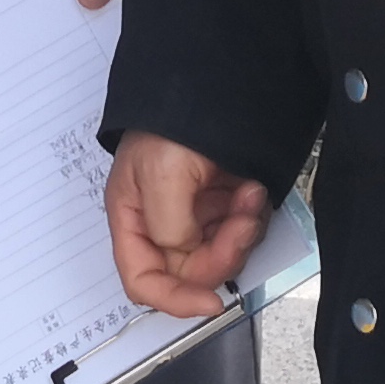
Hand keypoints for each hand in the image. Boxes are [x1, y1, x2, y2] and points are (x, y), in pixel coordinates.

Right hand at [105, 132, 269, 318]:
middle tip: (242, 219)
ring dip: (241, 231)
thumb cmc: (172, 121)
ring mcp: (194, 214)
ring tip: (248, 193)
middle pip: (191, 271)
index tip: (213, 301)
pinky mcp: (221, 203)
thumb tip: (185, 253)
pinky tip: (251, 189)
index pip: (142, 281)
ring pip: (221, 254)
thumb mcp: (161, 173)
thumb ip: (168, 226)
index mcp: (133, 219)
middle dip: (222, 252)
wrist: (212, 82)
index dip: (175, 300)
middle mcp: (161, 223)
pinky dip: (250, 217)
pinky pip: (238, 231)